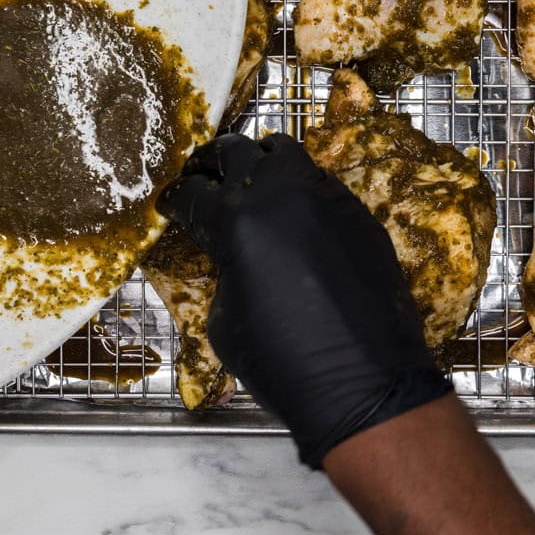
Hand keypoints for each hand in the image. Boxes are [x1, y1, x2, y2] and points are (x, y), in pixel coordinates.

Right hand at [160, 133, 448, 466]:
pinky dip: (300, 191)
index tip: (171, 204)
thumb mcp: (223, 320)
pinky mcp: (358, 211)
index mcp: (237, 221)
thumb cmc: (281, 362)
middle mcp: (281, 195)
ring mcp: (325, 197)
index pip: (193, 192)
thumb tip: (232, 256)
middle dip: (214, 163)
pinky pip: (321, 184)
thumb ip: (223, 270)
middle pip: (236, 151)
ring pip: (286, 153)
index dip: (175, 199)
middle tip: (206, 179)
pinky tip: (297, 218)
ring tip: (254, 184)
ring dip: (262, 163)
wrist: (363, 382)